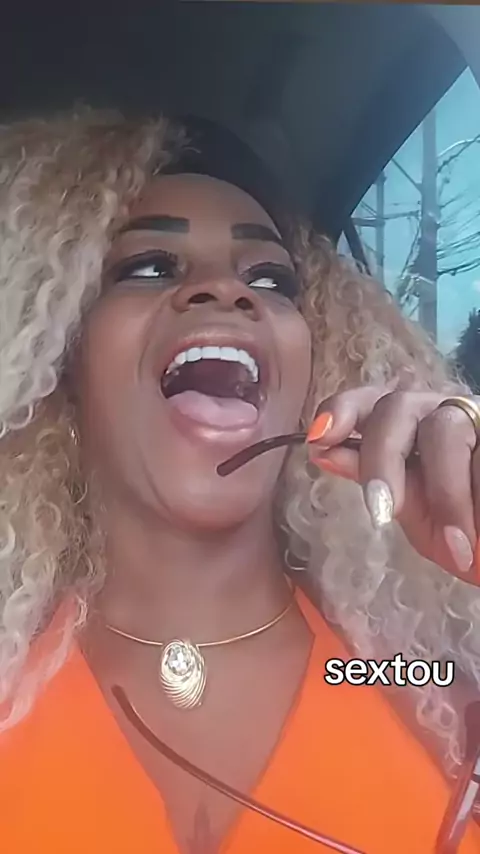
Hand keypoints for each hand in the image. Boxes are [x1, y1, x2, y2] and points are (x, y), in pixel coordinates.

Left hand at [308, 387, 479, 584]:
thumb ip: (378, 485)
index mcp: (410, 430)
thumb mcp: (419, 519)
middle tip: (382, 511)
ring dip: (447, 494)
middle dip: (382, 460)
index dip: (342, 409)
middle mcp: (441, 411)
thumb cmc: (467, 541)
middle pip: (397, 407)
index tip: (319, 438)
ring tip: (458, 549)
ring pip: (446, 430)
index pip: (369, 402)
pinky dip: (478, 496)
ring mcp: (477, 416)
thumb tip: (323, 452)